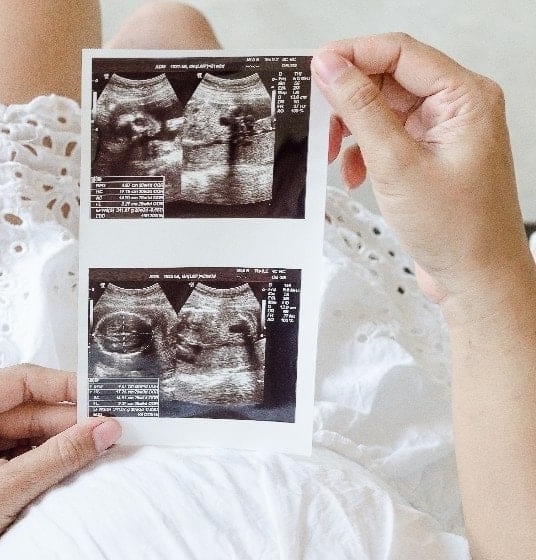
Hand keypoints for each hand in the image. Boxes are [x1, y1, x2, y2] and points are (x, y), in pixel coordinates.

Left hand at [0, 364, 121, 559]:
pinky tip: (73, 462)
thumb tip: (104, 429)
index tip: (105, 396)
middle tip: (113, 429)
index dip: (66, 387)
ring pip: (26, 431)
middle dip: (69, 421)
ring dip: (59, 442)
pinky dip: (43, 459)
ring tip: (101, 445)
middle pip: (27, 408)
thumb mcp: (5, 490)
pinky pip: (16, 451)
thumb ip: (58, 457)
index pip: (20, 381)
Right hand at [311, 33, 532, 304]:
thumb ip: (360, 110)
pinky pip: (385, 133)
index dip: (352, 55)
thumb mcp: (396, 164)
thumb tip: (330, 67)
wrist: (477, 278)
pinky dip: (363, 150)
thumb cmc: (457, 229)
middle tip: (317, 119)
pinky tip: (354, 173)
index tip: (313, 69)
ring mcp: (444, 129)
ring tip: (334, 154)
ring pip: (382, 107)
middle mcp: (458, 106)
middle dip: (348, 100)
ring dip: (352, 128)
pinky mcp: (429, 152)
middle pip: (388, 77)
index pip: (399, 52)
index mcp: (465, 97)